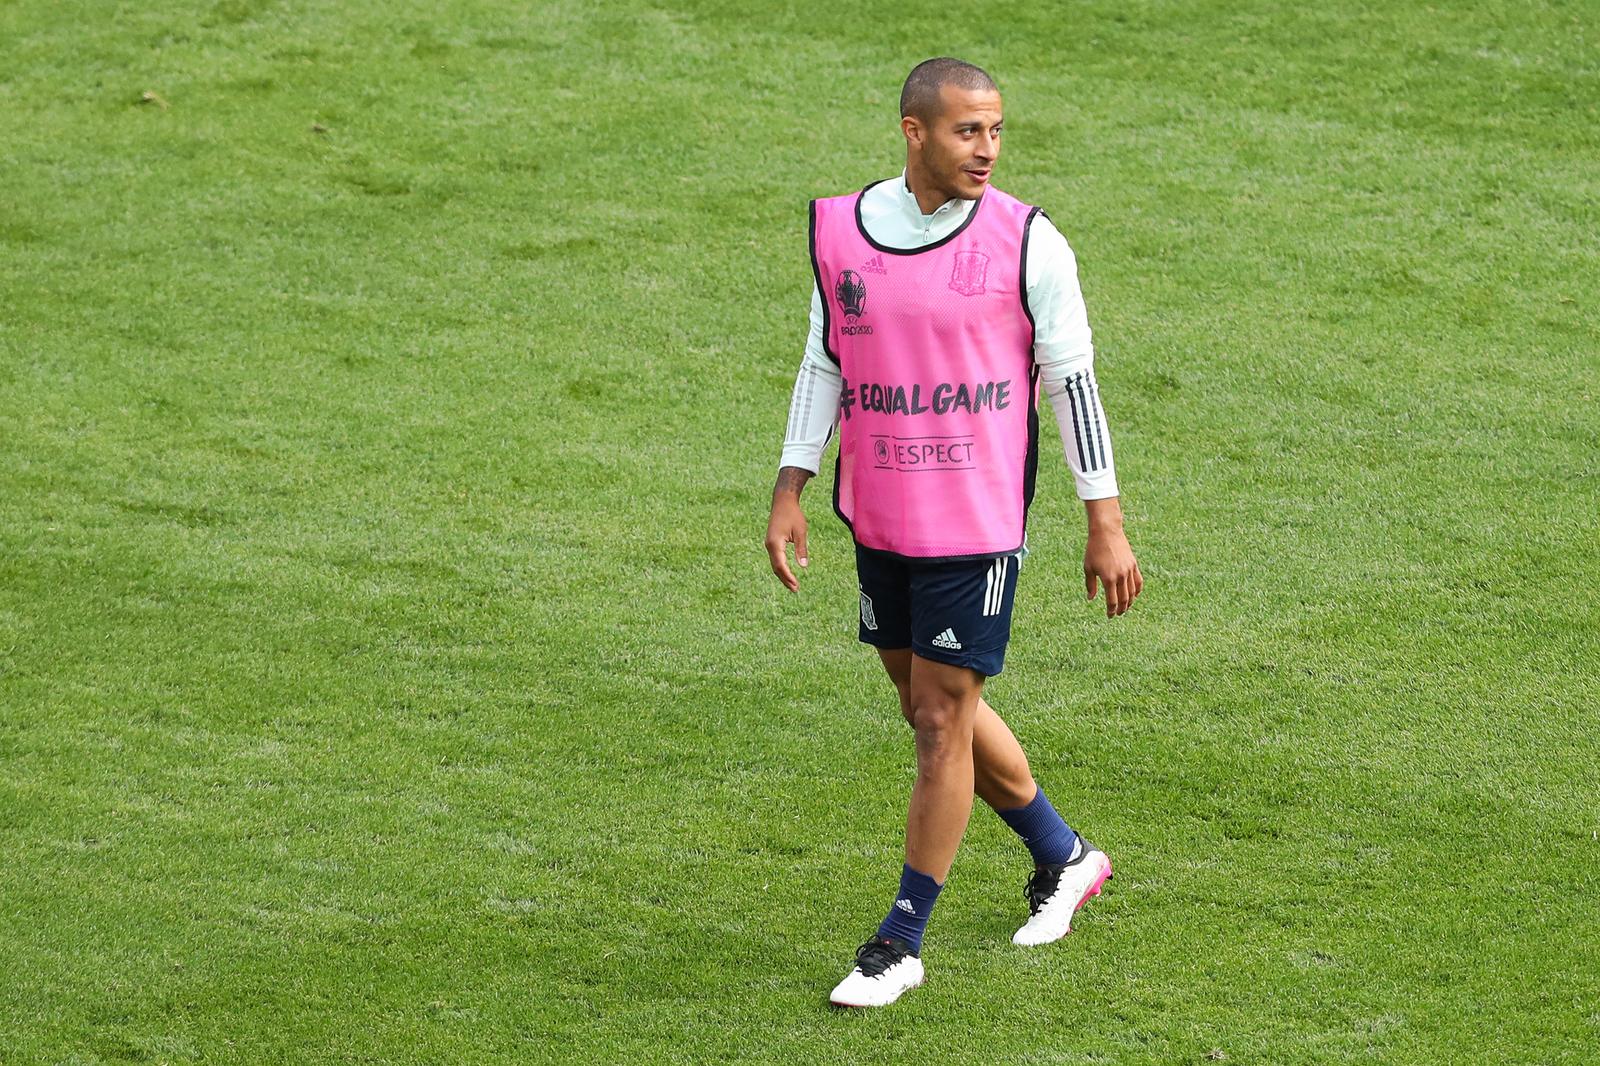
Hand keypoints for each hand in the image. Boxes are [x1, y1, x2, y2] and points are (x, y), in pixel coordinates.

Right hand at [765, 467, 812, 592]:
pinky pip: (775, 558)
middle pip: (776, 567)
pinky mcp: (771, 542)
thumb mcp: (801, 531)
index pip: (781, 565)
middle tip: (795, 589)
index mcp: (775, 543)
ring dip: (783, 575)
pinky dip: (781, 567)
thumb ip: (801, 548)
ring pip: (774, 564)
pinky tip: (787, 572)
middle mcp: (769, 545)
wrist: (782, 501)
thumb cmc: (793, 515)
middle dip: (785, 579)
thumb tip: (803, 565)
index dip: (788, 577)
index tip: (796, 585)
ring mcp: (769, 544)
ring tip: (792, 585)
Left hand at [1084, 526, 1142, 617]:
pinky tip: (1134, 595)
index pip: (1112, 601)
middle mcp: (1121, 576)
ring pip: (1133, 592)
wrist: (1106, 532)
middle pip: (1124, 599)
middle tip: (1118, 614)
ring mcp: (1129, 570)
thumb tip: (1091, 598)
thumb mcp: (1088, 568)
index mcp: (1108, 578)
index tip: (1109, 615)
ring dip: (1130, 602)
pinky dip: (1137, 590)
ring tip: (1125, 607)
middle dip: (1121, 609)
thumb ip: (1090, 584)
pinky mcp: (1134, 564)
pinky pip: (1138, 581)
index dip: (1111, 610)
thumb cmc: (1094, 549)